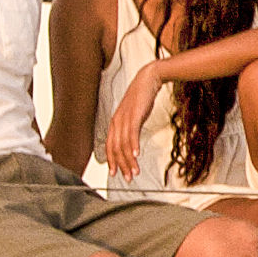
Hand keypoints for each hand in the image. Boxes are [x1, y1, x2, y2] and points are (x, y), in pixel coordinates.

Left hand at [93, 62, 162, 179]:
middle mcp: (116, 122)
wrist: (147, 79)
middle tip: (127, 177)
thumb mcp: (134, 115)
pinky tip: (137, 154)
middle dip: (121, 165)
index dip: (112, 161)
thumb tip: (132, 142)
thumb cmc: (141, 98)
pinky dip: (133, 145)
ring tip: (135, 171)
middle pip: (115, 148)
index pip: (110, 147)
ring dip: (129, 160)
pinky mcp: (134, 115)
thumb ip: (131, 128)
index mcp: (114, 123)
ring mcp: (124, 118)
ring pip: (123, 144)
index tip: (116, 173)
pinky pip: (132, 133)